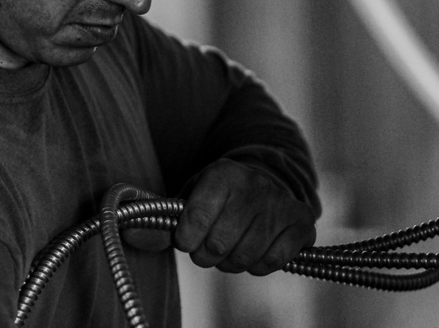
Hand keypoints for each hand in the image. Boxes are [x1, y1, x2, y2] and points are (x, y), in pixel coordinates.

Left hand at [172, 158, 315, 274]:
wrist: (265, 182)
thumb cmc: (220, 197)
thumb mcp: (191, 197)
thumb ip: (164, 218)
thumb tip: (137, 234)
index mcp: (222, 173)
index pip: (196, 217)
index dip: (186, 238)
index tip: (185, 240)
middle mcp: (254, 184)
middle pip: (219, 244)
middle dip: (206, 255)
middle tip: (207, 248)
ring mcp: (280, 202)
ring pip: (245, 256)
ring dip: (231, 262)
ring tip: (230, 248)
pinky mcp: (301, 221)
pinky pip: (272, 261)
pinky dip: (258, 265)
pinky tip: (255, 250)